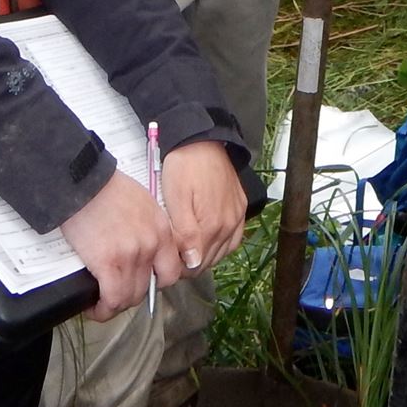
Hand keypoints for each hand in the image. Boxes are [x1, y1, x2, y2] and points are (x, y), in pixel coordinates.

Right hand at [59, 171, 180, 319]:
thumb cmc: (107, 189)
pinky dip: (102, 309)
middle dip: (131, 295)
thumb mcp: (142, 204)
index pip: (171, 272)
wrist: (84, 183)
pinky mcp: (109, 263)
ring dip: (114, 305)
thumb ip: (149, 229)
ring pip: (129, 298)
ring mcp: (132, 256)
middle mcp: (152, 245)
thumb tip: (142, 250)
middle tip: (115, 292)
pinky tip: (93, 307)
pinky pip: (112, 299)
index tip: (141, 284)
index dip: (155, 283)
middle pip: (148, 289)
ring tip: (101, 302)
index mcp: (162, 230)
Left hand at [156, 140, 245, 276]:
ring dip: (205, 256)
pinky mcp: (241, 208)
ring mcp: (238, 217)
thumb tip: (193, 263)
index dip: (177, 267)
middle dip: (190, 264)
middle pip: (208, 261)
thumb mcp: (175, 198)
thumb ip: (185, 233)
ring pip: (221, 253)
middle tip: (173, 253)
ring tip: (187, 247)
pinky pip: (234, 239)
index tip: (165, 260)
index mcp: (211, 225)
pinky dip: (221, 245)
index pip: (194, 265)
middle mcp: (229, 225)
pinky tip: (210, 240)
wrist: (203, 139)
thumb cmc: (184, 166)